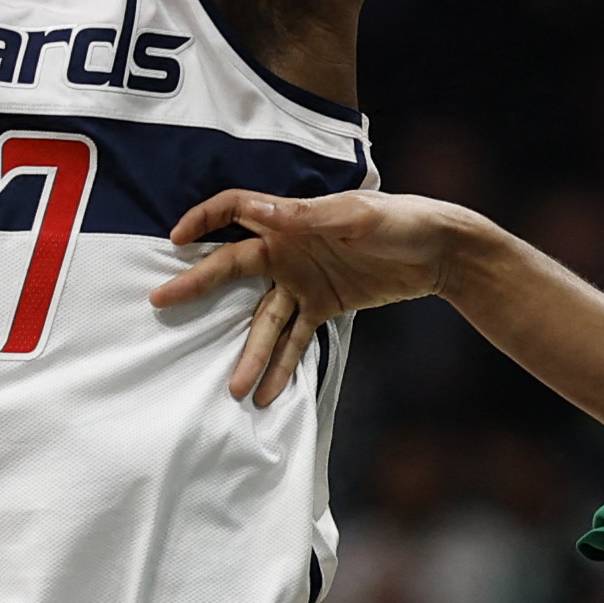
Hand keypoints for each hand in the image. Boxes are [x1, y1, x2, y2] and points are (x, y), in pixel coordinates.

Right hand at [153, 187, 478, 405]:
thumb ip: (304, 216)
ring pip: (265, 319)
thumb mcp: (355, 216)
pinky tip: (267, 393)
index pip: (235, 209)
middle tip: (163, 304)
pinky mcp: (324, 306)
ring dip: (250, 352)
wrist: (441, 250)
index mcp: (292, 218)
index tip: (174, 241)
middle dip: (198, 287)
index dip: (203, 218)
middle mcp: (289, 248)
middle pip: (233, 269)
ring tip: (233, 389)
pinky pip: (297, 339)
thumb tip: (253, 209)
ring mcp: (304, 280)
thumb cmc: (400, 219)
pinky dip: (284, 365)